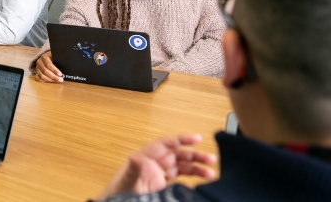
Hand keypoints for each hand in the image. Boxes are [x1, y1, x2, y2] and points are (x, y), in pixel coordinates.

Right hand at [35, 51, 62, 82]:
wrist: (47, 56)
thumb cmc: (54, 57)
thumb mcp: (56, 56)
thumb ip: (60, 60)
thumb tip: (66, 67)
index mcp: (44, 56)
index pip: (49, 64)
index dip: (55, 70)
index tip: (60, 74)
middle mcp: (39, 62)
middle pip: (45, 71)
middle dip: (53, 76)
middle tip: (60, 80)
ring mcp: (37, 68)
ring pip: (41, 76)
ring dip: (50, 80)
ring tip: (57, 81)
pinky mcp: (36, 73)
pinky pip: (38, 79)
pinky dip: (45, 81)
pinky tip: (51, 81)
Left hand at [96, 134, 216, 199]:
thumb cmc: (118, 191)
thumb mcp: (126, 180)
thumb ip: (133, 169)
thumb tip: (135, 157)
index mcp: (147, 157)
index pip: (167, 143)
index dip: (182, 139)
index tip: (198, 139)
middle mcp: (155, 164)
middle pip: (178, 155)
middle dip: (195, 156)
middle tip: (211, 160)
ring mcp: (159, 176)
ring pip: (182, 168)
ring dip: (197, 170)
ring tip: (211, 174)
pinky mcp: (162, 188)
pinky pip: (179, 182)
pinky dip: (190, 184)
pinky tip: (199, 188)